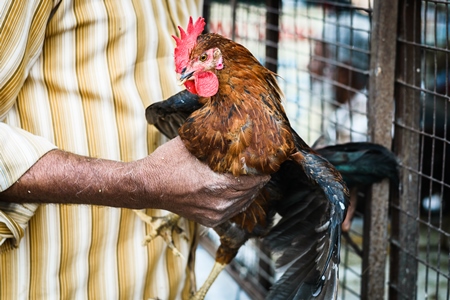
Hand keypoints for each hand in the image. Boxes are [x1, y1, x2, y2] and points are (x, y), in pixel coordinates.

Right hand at [142, 136, 269, 226]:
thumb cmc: (167, 163)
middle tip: (262, 167)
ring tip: (253, 178)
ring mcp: (215, 214)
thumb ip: (214, 139)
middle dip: (258, 179)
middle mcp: (219, 202)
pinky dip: (239, 200)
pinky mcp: (210, 220)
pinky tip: (240, 190)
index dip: (262, 169)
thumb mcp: (192, 144)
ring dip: (250, 190)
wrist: (148, 186)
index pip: (252, 179)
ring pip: (244, 202)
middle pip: (251, 191)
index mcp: (217, 184)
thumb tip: (231, 128)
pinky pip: (234, 211)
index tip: (267, 161)